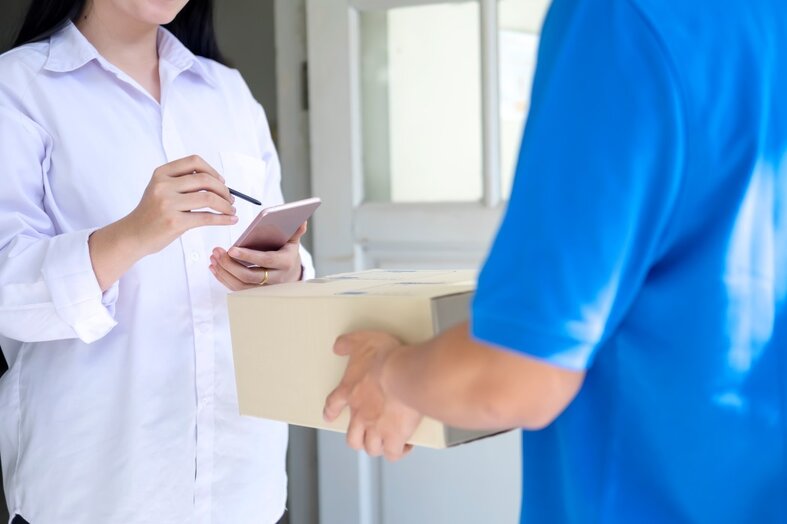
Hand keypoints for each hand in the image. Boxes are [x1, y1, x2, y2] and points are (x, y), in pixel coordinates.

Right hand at [126, 155, 236, 255]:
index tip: (221, 182)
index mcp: (161, 174)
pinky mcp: (175, 222)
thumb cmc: (152, 214)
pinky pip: (206, 218)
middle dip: (223, 190)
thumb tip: (218, 183)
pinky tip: (230, 220)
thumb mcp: (161, 190)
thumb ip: (182, 182)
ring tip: (231, 210)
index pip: (194, 162)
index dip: (212, 171)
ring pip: (208, 198)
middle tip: (230, 199)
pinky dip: (223, 219)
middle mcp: (163, 186)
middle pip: (204, 180)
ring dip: (226, 205)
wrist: (133, 235)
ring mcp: (168, 204)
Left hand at [209, 222, 306, 290]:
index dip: (248, 256)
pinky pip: (237, 290)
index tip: (231, 249)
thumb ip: (295, 231)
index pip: (266, 260)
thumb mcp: (292, 242)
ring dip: (224, 272)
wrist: (291, 273)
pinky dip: (223, 279)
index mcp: (285, 263)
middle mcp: (276, 279)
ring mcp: (264, 288)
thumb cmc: (287, 253)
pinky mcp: (255, 293)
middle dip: (230, 265)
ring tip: (214, 257)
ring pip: (241, 285)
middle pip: (250, 276)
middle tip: (217, 251)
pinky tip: (215, 267)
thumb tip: (301, 220)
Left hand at [324, 331, 421, 461]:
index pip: (333, 405)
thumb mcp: (362, 341)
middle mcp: (360, 414)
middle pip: (352, 438)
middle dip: (358, 439)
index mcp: (350, 392)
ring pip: (371, 448)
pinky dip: (398, 451)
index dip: (330, 412)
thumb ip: (349, 343)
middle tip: (365, 436)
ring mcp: (376, 428)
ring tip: (385, 443)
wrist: (402, 374)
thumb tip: (338, 346)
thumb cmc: (385, 358)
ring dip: (377, 447)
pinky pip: (393, 452)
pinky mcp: (395, 436)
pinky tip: (405, 446)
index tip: (329, 416)